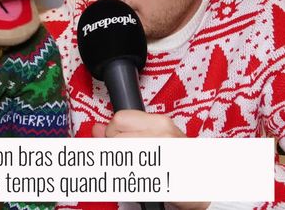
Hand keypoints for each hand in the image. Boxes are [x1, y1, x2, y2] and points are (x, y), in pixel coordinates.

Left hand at [92, 110, 209, 209]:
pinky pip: (131, 180)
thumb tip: (96, 128)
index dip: (113, 132)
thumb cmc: (180, 160)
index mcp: (160, 122)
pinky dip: (129, 183)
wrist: (208, 184)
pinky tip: (142, 181)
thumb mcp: (153, 137)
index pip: (118, 119)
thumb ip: (123, 131)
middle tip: (129, 158)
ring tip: (137, 170)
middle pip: (116, 138)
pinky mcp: (164, 179)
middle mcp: (163, 135)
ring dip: (120, 167)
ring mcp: (164, 156)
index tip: (119, 141)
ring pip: (120, 159)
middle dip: (114, 150)